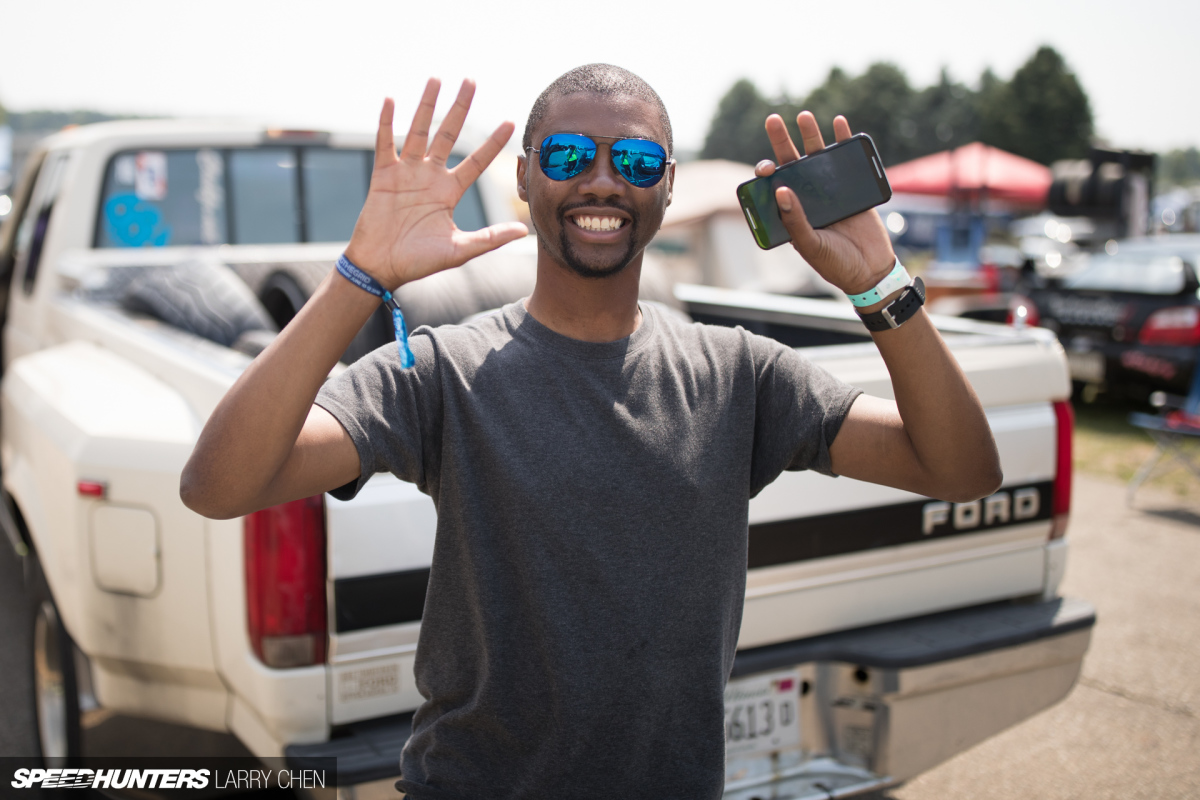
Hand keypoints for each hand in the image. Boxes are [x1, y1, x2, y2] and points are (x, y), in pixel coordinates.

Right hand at [344, 79, 528, 289]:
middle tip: (471, 81)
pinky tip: (391, 100)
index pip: (476, 161)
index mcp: (449, 192)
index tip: (509, 122)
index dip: (492, 143)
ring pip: (419, 131)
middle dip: (460, 108)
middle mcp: (430, 177)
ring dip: (426, 105)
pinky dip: (387, 123)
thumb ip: (490, 238)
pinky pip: (385, 144)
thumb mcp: (460, 250)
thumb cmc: (419, 262)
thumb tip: (524, 231)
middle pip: (448, 134)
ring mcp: (406, 173)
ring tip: (436, 79)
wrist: (381, 268)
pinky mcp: (383, 176)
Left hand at [755, 112, 894, 294]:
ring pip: (816, 157)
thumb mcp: (811, 245)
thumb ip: (795, 221)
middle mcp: (806, 198)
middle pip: (791, 164)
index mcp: (790, 213)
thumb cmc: (835, 263)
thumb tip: (780, 190)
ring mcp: (829, 191)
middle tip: (773, 119)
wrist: (871, 270)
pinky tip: (839, 123)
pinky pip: (846, 161)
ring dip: (810, 135)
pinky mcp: (852, 188)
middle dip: (781, 141)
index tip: (766, 168)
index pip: (772, 187)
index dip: (766, 173)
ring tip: (804, 115)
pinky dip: (844, 140)